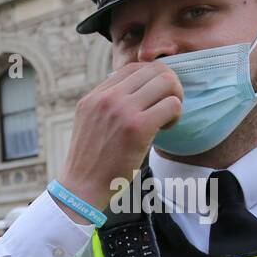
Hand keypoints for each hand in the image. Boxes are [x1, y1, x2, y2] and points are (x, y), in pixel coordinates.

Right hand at [57, 61, 182, 214]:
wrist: (81, 188)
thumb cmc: (90, 162)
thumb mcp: (89, 124)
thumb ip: (107, 105)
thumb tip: (138, 91)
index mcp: (94, 96)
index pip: (133, 68)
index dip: (151, 80)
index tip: (153, 99)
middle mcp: (107, 98)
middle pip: (155, 70)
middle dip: (169, 86)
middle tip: (167, 107)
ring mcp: (121, 110)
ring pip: (167, 82)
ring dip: (175, 99)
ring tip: (166, 119)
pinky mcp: (137, 127)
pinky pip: (171, 105)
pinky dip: (175, 116)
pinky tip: (165, 129)